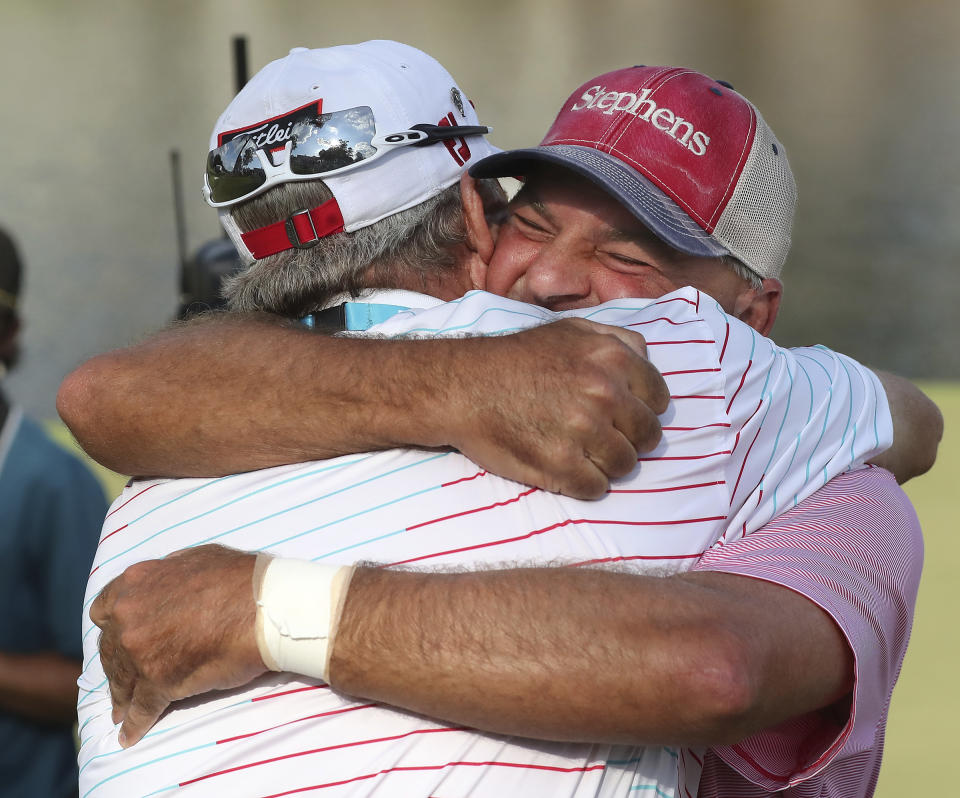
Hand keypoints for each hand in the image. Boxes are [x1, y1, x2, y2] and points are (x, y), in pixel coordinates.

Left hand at [89, 544, 264, 746]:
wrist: (263, 607)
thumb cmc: (240, 579)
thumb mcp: (196, 558)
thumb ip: (168, 574)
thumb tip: (164, 585)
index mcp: (136, 584)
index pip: (105, 611)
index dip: (112, 627)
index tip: (119, 638)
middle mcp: (129, 616)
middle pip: (110, 649)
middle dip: (117, 665)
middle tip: (124, 679)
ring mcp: (139, 651)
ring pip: (122, 681)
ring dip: (122, 697)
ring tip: (122, 711)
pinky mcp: (157, 683)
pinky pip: (140, 710)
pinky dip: (134, 725)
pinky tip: (129, 736)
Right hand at [444, 318, 669, 498]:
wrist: (464, 386)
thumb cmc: (516, 358)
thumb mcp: (570, 331)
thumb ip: (615, 340)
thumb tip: (645, 357)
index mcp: (612, 359)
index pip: (658, 399)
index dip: (642, 409)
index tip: (622, 415)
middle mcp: (604, 394)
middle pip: (647, 436)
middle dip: (629, 439)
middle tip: (602, 438)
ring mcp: (584, 432)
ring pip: (625, 465)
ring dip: (606, 464)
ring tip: (581, 453)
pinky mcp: (561, 466)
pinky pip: (596, 488)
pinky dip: (583, 484)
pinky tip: (564, 468)